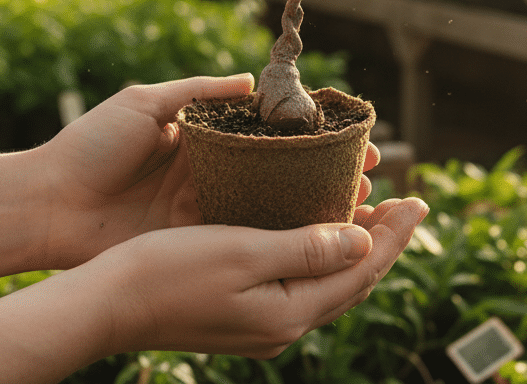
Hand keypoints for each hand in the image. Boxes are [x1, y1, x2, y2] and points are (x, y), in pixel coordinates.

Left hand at [33, 74, 382, 266]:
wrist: (44, 203)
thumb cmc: (89, 146)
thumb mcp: (145, 103)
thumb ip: (198, 92)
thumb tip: (253, 81)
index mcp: (204, 143)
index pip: (273, 138)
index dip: (313, 138)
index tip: (353, 135)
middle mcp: (214, 179)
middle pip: (285, 177)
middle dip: (330, 177)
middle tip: (373, 176)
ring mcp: (207, 214)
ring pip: (276, 211)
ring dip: (319, 209)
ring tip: (362, 205)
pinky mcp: (194, 244)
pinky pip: (247, 238)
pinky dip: (284, 236)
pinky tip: (321, 235)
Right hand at [104, 196, 428, 358]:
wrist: (107, 306)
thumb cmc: (168, 272)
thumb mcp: (243, 252)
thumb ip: (307, 248)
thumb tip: (366, 243)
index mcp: (290, 312)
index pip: (362, 271)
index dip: (396, 236)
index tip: (419, 200)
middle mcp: (282, 326)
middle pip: (351, 281)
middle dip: (385, 242)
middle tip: (408, 203)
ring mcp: (261, 325)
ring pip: (327, 284)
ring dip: (354, 248)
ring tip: (373, 214)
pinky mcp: (241, 315)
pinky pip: (300, 283)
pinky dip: (320, 254)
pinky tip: (315, 232)